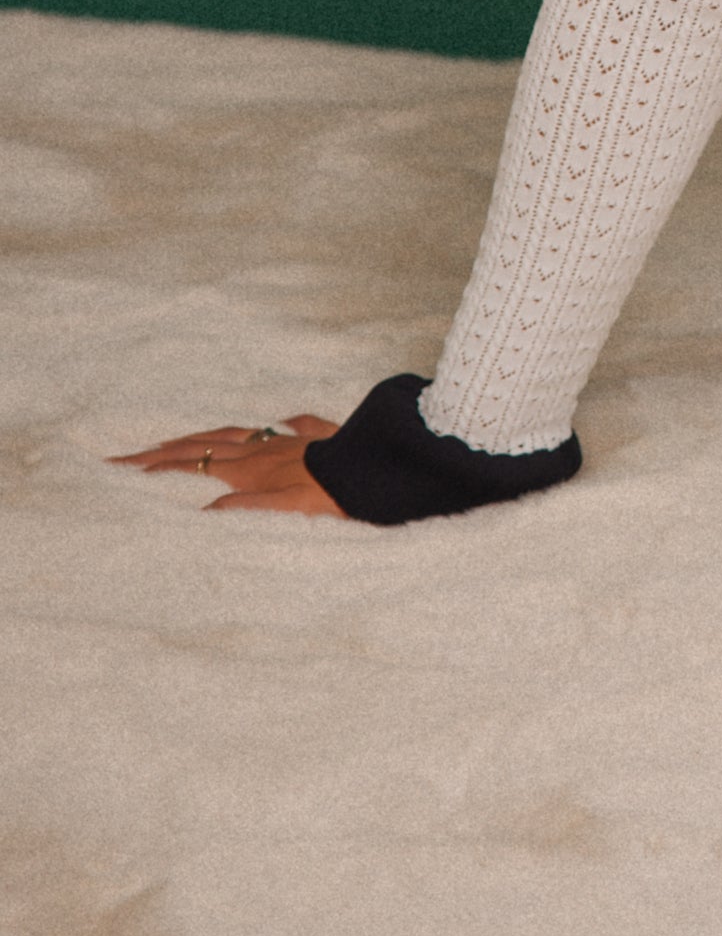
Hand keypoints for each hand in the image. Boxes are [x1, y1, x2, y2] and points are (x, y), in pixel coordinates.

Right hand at [108, 414, 350, 513]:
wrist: (390, 467)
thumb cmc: (340, 496)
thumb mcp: (288, 512)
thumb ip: (245, 509)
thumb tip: (204, 510)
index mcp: (253, 469)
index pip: (191, 465)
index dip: (153, 467)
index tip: (116, 468)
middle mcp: (267, 450)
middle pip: (206, 445)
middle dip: (163, 451)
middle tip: (127, 456)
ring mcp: (294, 440)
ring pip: (239, 434)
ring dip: (204, 438)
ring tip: (181, 441)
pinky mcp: (325, 437)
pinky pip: (297, 426)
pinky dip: (278, 426)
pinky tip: (276, 423)